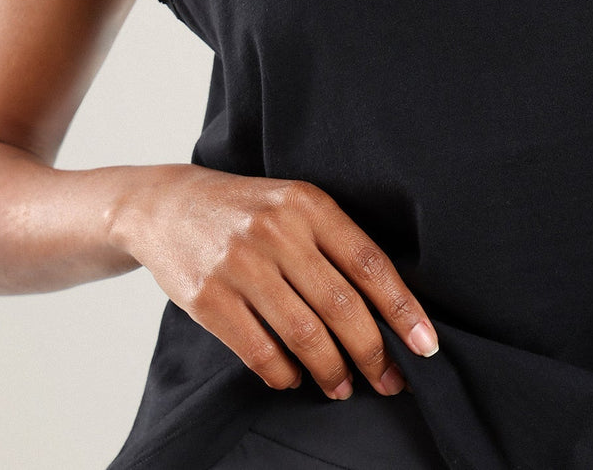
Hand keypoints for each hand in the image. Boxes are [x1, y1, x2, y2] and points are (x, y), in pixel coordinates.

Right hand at [110, 164, 438, 398]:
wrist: (166, 207)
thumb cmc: (247, 210)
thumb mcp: (294, 204)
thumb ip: (335, 242)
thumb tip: (388, 309)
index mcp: (308, 203)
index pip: (368, 262)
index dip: (402, 309)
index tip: (426, 345)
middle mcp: (276, 231)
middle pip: (341, 305)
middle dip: (373, 352)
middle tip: (392, 381)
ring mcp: (240, 265)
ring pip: (304, 334)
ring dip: (332, 370)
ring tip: (345, 387)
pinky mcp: (208, 299)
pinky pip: (260, 351)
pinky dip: (285, 374)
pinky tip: (297, 378)